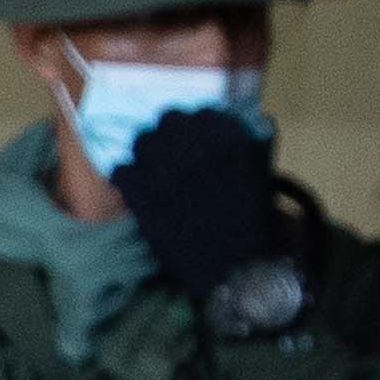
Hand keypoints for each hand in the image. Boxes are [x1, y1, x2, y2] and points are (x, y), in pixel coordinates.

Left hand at [111, 105, 278, 301]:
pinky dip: (128, 176)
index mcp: (226, 139)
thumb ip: (241, 142)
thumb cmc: (251, 221)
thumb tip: (220, 122)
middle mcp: (193, 146)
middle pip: (168, 121)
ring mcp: (164, 169)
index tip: (197, 140)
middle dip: (171, 136)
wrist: (235, 265)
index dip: (197, 128)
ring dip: (148, 153)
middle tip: (173, 154)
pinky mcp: (141, 194)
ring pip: (142, 141)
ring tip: (155, 171)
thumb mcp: (257, 172)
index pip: (201, 114)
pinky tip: (137, 187)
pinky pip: (123, 170)